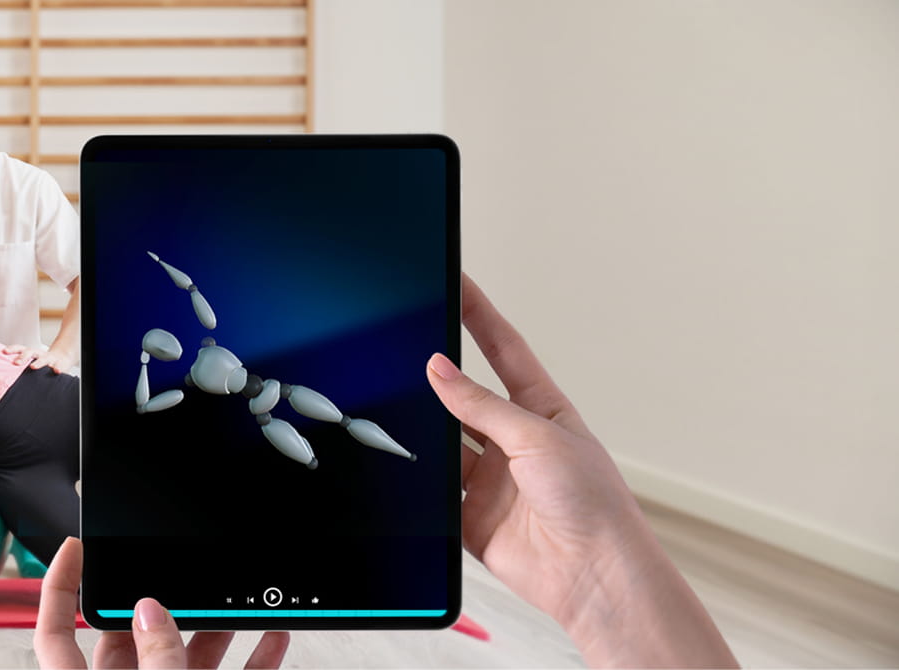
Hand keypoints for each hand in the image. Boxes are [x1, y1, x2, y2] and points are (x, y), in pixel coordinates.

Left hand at [4, 344, 76, 373]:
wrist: (61, 359)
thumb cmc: (41, 362)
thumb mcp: (30, 360)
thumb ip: (19, 364)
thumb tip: (1, 373)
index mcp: (30, 353)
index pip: (19, 348)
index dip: (12, 349)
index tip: (4, 351)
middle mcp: (38, 354)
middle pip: (30, 352)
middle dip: (23, 357)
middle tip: (16, 363)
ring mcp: (49, 359)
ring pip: (43, 359)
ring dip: (38, 362)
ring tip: (33, 366)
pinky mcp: (59, 364)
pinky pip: (58, 366)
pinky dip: (58, 368)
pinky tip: (57, 371)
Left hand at [35, 537, 288, 669]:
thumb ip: (155, 658)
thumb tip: (150, 612)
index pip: (55, 631)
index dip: (58, 587)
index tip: (75, 546)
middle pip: (131, 636)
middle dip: (161, 600)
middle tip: (183, 571)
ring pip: (183, 655)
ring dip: (214, 627)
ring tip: (237, 600)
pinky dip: (252, 660)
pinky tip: (272, 640)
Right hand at [427, 274, 735, 666]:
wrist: (593, 577)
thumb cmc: (594, 505)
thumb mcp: (538, 437)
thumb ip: (481, 405)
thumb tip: (439, 370)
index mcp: (542, 411)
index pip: (503, 351)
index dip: (479, 316)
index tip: (457, 284)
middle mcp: (514, 441)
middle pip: (464, 397)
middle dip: (438, 377)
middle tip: (405, 347)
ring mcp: (490, 478)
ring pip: (443, 444)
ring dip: (426, 432)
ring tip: (402, 413)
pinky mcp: (470, 516)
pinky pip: (433, 492)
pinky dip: (418, 481)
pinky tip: (408, 466)